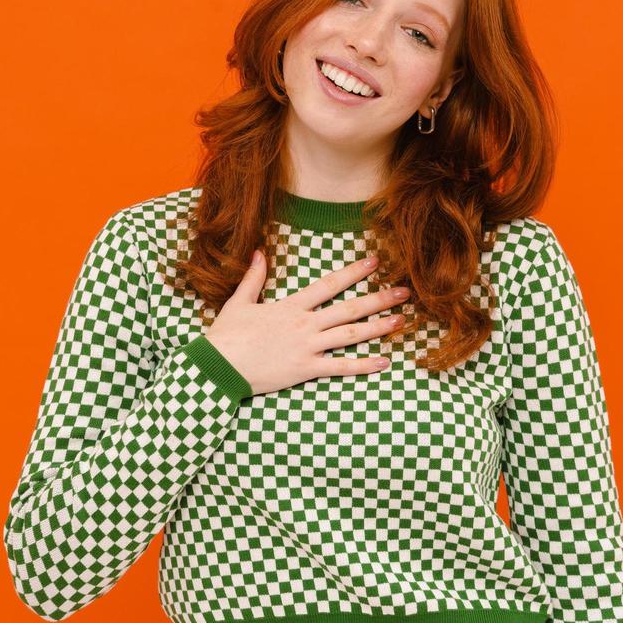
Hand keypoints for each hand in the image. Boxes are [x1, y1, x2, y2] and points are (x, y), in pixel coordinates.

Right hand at [204, 250, 408, 397]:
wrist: (218, 366)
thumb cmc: (226, 335)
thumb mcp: (239, 302)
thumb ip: (254, 278)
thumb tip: (259, 253)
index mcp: (290, 306)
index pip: (329, 284)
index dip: (353, 273)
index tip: (374, 263)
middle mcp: (304, 324)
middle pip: (349, 308)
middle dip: (379, 299)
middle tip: (404, 292)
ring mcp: (307, 347)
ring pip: (350, 335)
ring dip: (378, 328)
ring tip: (401, 321)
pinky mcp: (305, 369)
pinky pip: (340, 367)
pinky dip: (363, 365)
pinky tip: (383, 362)